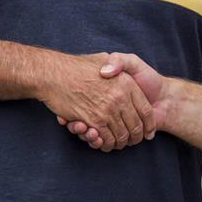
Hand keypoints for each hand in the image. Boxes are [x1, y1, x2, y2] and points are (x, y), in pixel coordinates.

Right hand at [42, 52, 156, 151]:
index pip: (146, 110)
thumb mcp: (103, 57)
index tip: (148, 132)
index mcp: (126, 83)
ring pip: (121, 136)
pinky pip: (105, 139)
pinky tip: (103, 143)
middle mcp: (120, 98)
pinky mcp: (93, 121)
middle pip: (136, 127)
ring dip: (120, 143)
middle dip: (135, 138)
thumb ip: (118, 63)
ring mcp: (107, 110)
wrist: (52, 72)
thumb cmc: (76, 65)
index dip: (149, 124)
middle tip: (132, 142)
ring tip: (118, 144)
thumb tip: (124, 75)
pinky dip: (105, 144)